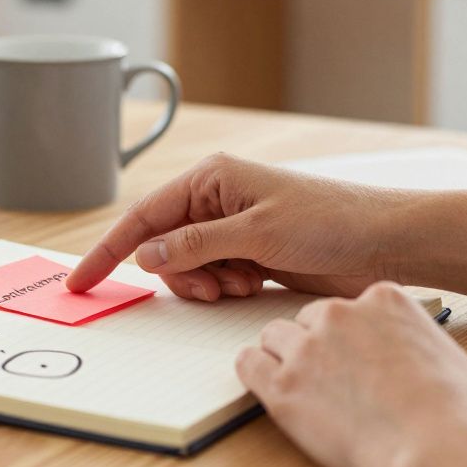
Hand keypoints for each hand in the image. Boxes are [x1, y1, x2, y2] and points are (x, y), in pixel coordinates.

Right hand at [66, 152, 411, 299]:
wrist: (383, 242)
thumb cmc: (329, 222)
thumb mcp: (256, 234)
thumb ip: (195, 246)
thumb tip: (145, 255)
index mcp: (210, 179)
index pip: (143, 217)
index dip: (109, 250)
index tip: (83, 282)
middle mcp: (215, 200)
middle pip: (162, 246)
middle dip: (178, 274)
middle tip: (211, 288)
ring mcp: (231, 227)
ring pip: (186, 266)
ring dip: (204, 284)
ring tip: (241, 283)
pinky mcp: (249, 252)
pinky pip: (212, 276)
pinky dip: (222, 287)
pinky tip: (252, 283)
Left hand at [238, 283, 466, 466]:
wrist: (435, 449)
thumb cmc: (453, 412)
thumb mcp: (444, 353)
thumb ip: (412, 337)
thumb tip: (406, 348)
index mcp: (382, 299)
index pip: (348, 304)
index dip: (351, 333)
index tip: (355, 354)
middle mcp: (339, 314)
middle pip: (308, 318)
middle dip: (316, 344)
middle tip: (331, 377)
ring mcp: (307, 348)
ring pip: (274, 336)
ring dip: (284, 357)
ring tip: (304, 386)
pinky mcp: (283, 385)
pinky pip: (249, 363)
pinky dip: (257, 373)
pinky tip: (273, 388)